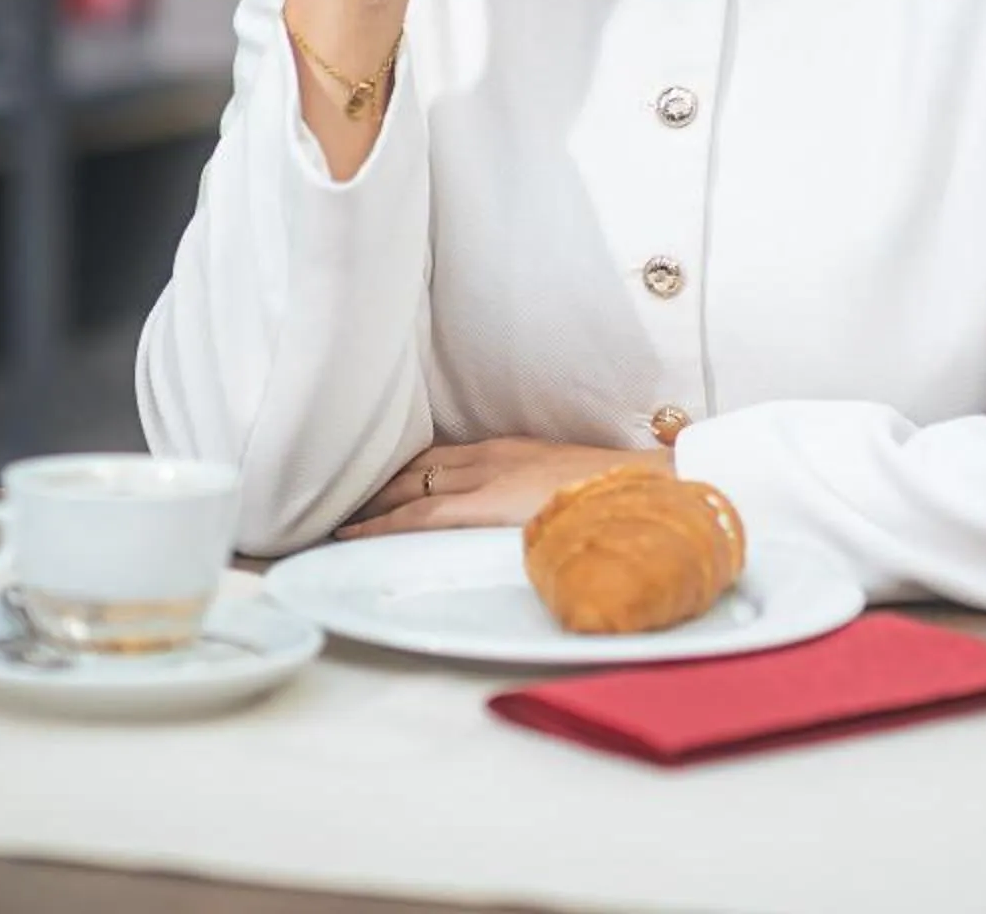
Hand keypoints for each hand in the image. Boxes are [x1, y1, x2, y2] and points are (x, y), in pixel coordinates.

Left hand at [336, 438, 665, 539]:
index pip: (442, 456)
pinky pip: (419, 514)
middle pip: (417, 465)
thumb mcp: (569, 486)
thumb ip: (541, 497)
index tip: (374, 484)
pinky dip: (382, 523)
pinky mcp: (486, 505)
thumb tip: (532, 519)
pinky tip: (354, 535)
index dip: (403, 470)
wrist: (650, 489)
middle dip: (377, 482)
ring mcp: (487, 477)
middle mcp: (492, 455)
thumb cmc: (619, 495)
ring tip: (335, 518)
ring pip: (409, 486)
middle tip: (339, 499)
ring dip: (371, 502)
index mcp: (512, 450)